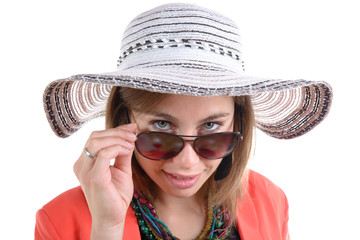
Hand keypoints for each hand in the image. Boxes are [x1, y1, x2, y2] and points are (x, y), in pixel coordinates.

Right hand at [73, 123, 136, 238]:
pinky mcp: (94, 177)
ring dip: (117, 138)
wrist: (113, 218)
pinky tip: (128, 150)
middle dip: (117, 132)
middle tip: (133, 136)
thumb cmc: (116, 195)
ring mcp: (85, 171)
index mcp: (85, 162)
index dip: (115, 129)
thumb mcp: (121, 169)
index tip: (131, 127)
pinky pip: (103, 154)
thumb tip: (130, 135)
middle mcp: (81, 165)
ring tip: (132, 143)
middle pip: (95, 136)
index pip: (96, 137)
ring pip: (96, 141)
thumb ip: (123, 153)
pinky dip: (117, 148)